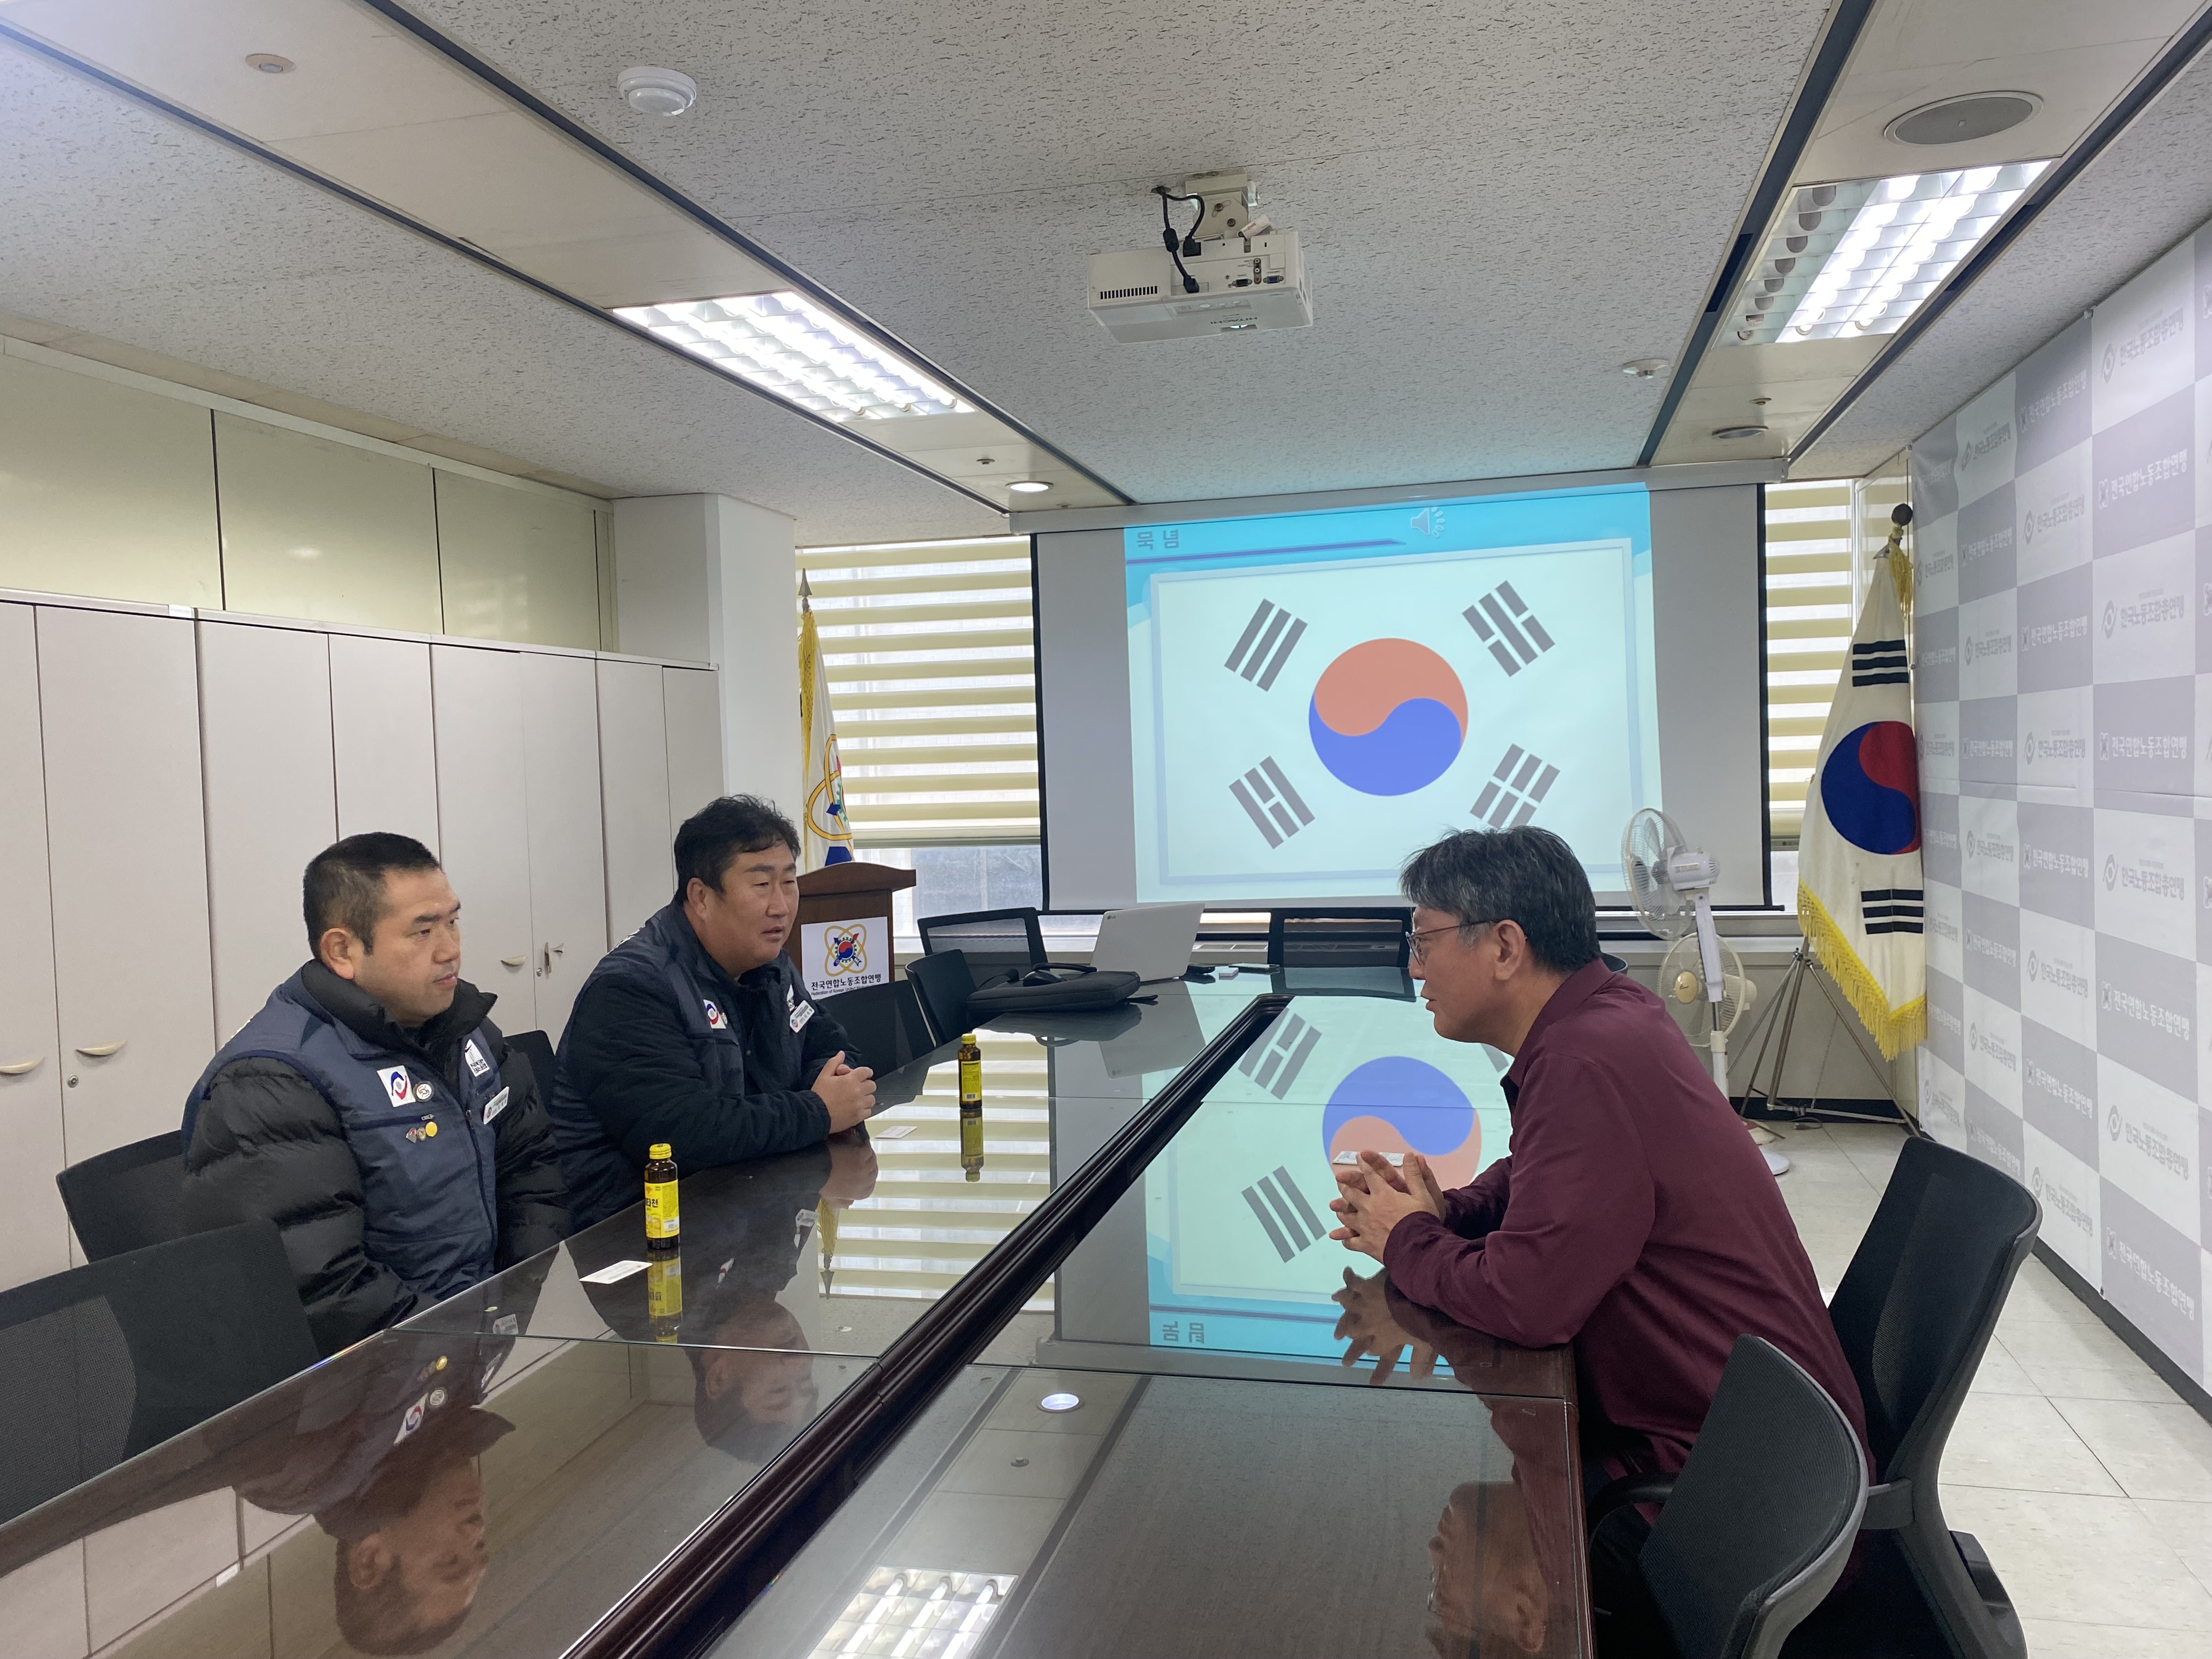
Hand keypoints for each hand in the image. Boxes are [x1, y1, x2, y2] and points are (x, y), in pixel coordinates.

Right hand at [811, 1052, 874, 1131]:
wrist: (814, 1114)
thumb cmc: (819, 1096)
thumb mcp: (823, 1075)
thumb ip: (834, 1063)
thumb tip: (841, 1054)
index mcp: (850, 1080)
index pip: (866, 1072)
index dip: (865, 1072)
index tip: (863, 1075)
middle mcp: (857, 1092)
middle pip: (872, 1085)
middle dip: (866, 1085)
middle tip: (858, 1087)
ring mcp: (859, 1105)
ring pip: (871, 1099)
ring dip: (866, 1097)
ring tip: (856, 1099)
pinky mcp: (858, 1116)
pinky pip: (868, 1111)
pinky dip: (864, 1109)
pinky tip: (855, 1108)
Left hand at [822, 1133, 877, 1203]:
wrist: (816, 1168)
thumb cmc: (822, 1183)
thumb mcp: (831, 1198)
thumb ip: (841, 1202)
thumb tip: (850, 1204)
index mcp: (859, 1193)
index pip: (870, 1188)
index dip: (867, 1180)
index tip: (862, 1173)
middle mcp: (865, 1181)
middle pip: (873, 1172)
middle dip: (869, 1166)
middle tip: (862, 1159)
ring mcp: (864, 1167)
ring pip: (872, 1160)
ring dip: (867, 1155)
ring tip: (861, 1149)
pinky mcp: (861, 1155)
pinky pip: (868, 1149)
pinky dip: (865, 1145)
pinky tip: (861, 1142)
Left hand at [1328, 1151, 1441, 1258]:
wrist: (1418, 1250)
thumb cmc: (1422, 1220)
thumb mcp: (1424, 1195)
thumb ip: (1415, 1174)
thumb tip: (1411, 1154)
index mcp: (1383, 1194)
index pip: (1370, 1175)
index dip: (1364, 1164)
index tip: (1358, 1157)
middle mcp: (1369, 1208)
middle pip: (1351, 1193)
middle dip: (1345, 1184)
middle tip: (1339, 1180)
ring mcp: (1364, 1226)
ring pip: (1346, 1216)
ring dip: (1341, 1209)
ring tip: (1336, 1207)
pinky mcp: (1365, 1244)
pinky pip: (1350, 1241)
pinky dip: (1345, 1238)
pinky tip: (1343, 1238)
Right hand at [1331, 1267, 1437, 1383]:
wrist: (1415, 1295)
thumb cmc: (1422, 1321)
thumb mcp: (1425, 1344)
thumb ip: (1420, 1361)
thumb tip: (1418, 1378)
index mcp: (1384, 1340)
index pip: (1375, 1349)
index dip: (1372, 1350)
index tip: (1369, 1352)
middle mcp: (1368, 1325)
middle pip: (1354, 1332)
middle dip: (1349, 1335)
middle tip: (1340, 1337)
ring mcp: (1364, 1306)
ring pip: (1349, 1307)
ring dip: (1344, 1302)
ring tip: (1336, 1300)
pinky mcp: (1365, 1287)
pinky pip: (1353, 1282)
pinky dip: (1349, 1277)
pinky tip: (1346, 1271)